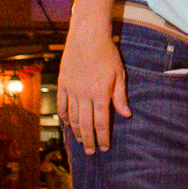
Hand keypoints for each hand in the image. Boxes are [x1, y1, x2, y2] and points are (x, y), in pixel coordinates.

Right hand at [58, 24, 129, 154]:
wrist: (87, 36)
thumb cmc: (107, 54)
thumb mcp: (119, 74)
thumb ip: (120, 96)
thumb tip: (125, 114)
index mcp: (100, 93)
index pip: (101, 122)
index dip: (102, 137)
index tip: (104, 147)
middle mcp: (84, 94)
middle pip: (85, 123)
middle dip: (89, 140)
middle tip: (90, 152)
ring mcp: (71, 89)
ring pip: (73, 117)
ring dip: (77, 131)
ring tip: (81, 141)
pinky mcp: (62, 83)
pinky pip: (62, 105)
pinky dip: (64, 116)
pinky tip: (68, 124)